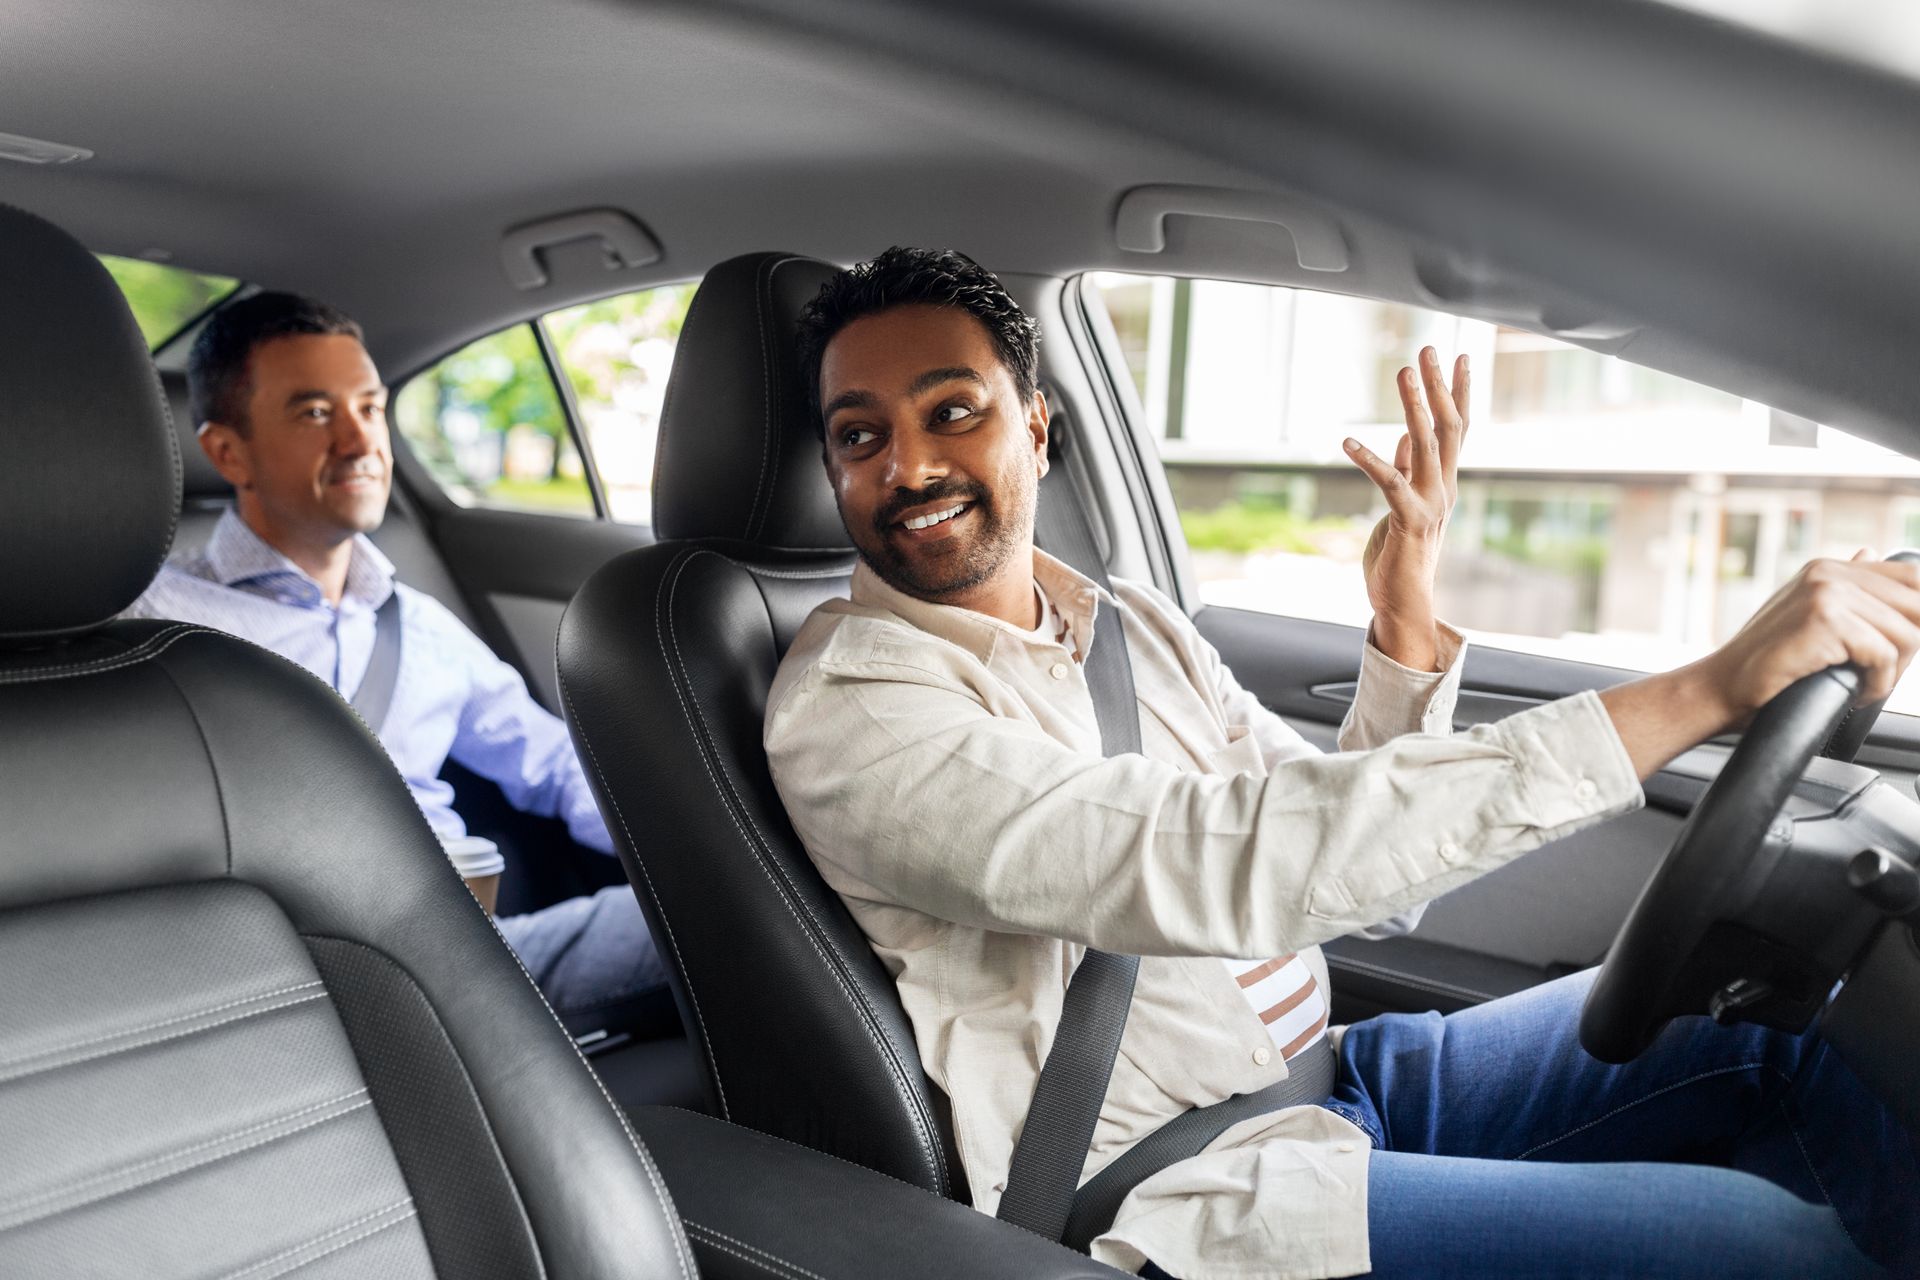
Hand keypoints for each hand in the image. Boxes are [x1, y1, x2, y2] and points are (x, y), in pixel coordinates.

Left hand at [1343, 347, 1468, 669]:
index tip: (1460, 355)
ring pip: (1427, 444)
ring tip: (1404, 372)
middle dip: (1438, 385)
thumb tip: (1404, 438)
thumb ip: (1409, 470)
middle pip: (1448, 426)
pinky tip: (1348, 441)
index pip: (1458, 428)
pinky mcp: (1408, 522)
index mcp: (1445, 482)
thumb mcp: (1405, 504)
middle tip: (1428, 348)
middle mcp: (1445, 488)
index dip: (1458, 391)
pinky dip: (1370, 459)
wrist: (1404, 603)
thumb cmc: (1400, 554)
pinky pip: (1390, 482)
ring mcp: (1431, 504)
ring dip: (1414, 406)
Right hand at [1601, 552, 1919, 779]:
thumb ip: (1844, 590)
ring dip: (1893, 673)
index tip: (1903, 650)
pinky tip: (1854, 692)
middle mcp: (1828, 573)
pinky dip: (1877, 684)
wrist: (1719, 688)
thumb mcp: (1806, 617)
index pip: (1912, 578)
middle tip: (1878, 676)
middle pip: (1917, 606)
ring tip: (1863, 686)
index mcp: (1827, 569)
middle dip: (1909, 650)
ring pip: (1907, 634)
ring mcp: (1825, 593)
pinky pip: (1883, 655)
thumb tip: (1870, 553)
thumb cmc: (1763, 664)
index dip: (1918, 616)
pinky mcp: (1823, 620)